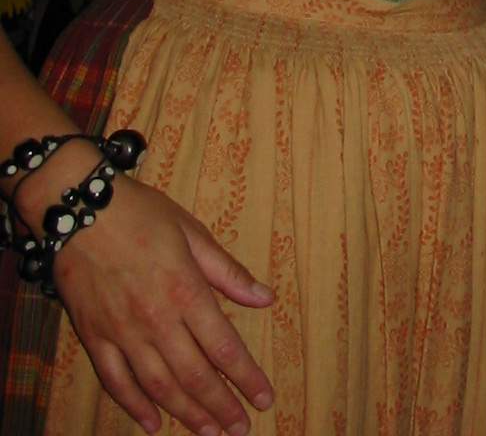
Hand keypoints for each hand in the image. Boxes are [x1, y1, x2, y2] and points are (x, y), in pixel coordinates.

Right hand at [45, 168, 273, 434]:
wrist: (81, 211)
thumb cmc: (142, 214)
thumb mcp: (192, 233)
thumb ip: (227, 272)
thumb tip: (265, 299)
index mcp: (186, 292)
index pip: (223, 347)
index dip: (245, 377)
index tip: (264, 400)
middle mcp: (156, 321)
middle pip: (194, 375)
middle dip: (220, 406)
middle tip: (239, 429)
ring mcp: (123, 333)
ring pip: (159, 386)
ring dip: (186, 413)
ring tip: (208, 433)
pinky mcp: (95, 337)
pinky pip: (116, 381)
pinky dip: (134, 407)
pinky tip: (152, 424)